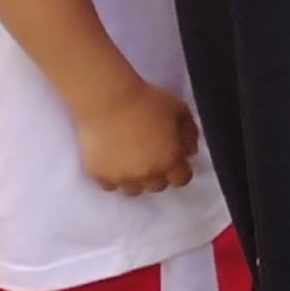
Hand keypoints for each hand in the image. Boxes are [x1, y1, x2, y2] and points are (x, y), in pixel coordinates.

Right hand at [73, 79, 200, 195]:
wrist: (109, 100)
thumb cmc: (146, 101)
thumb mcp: (180, 110)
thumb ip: (190, 133)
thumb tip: (189, 152)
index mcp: (169, 160)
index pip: (181, 180)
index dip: (181, 171)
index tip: (175, 161)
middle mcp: (146, 174)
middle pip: (158, 186)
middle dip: (159, 174)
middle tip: (153, 157)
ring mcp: (121, 177)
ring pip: (133, 190)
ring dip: (136, 180)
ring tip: (133, 161)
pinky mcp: (99, 175)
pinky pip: (110, 186)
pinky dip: (114, 178)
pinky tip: (114, 162)